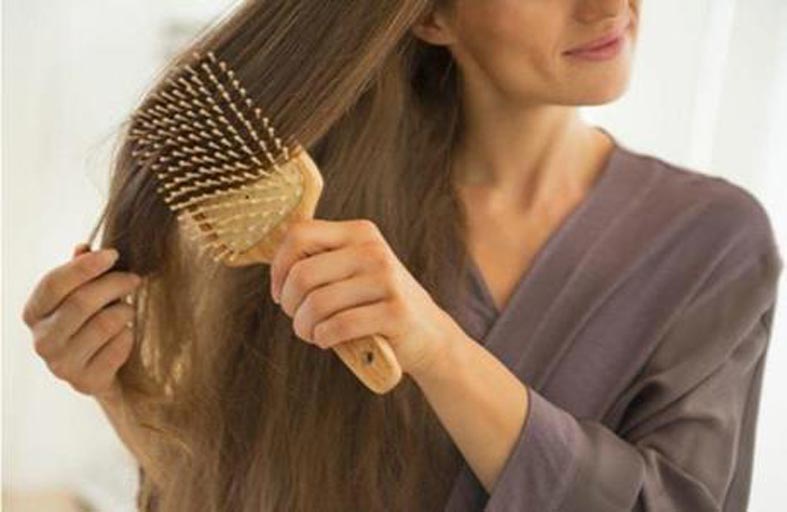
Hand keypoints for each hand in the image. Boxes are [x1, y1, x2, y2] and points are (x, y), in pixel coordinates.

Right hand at [21, 243, 142, 403]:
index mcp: (34, 313)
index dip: (85, 266)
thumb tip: (84, 247)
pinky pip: (119, 346)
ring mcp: (61, 365)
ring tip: (126, 310)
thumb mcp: (81, 294)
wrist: (102, 371)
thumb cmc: (90, 321)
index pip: (54, 283)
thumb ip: (80, 271)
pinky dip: (129, 335)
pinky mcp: (85, 381)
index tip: (114, 254)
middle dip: (114, 284)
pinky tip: (124, 335)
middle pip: (81, 302)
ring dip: (124, 311)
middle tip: (134, 279)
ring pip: (105, 324)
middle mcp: (41, 341)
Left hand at [269, 219, 460, 377]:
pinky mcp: (395, 312)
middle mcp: (373, 250)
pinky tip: (328, 340)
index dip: (278, 267)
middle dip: (290, 305)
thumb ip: (320, 261)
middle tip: (298, 320)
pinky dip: (324, 338)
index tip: (281, 292)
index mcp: (359, 232)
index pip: (299, 234)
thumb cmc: (375, 304)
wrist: (428, 333)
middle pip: (303, 274)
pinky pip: (339, 326)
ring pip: (318, 303)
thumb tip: (272, 263)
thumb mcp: (353, 271)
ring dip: (304, 327)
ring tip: (311, 334)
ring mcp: (387, 279)